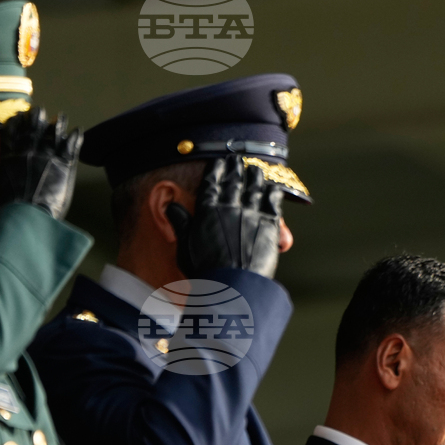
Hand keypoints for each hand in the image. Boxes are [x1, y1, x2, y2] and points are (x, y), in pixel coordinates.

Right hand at [0, 105, 81, 220]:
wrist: (25, 217)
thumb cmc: (4, 214)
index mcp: (8, 156)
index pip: (11, 130)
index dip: (16, 122)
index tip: (19, 117)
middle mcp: (27, 151)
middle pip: (33, 126)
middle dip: (36, 117)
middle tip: (39, 112)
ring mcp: (47, 156)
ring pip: (54, 132)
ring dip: (57, 123)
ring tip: (61, 118)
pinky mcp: (64, 166)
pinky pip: (71, 146)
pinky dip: (75, 138)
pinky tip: (78, 132)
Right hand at [166, 155, 283, 278]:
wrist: (232, 286)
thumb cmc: (205, 271)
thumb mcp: (185, 246)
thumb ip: (180, 223)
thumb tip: (170, 205)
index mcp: (208, 212)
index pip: (211, 184)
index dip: (215, 170)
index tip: (218, 161)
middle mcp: (230, 208)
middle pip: (233, 181)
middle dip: (235, 167)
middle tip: (236, 158)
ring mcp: (251, 214)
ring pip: (254, 187)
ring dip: (255, 175)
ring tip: (255, 168)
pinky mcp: (270, 224)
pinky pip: (273, 201)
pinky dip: (273, 191)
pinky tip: (273, 186)